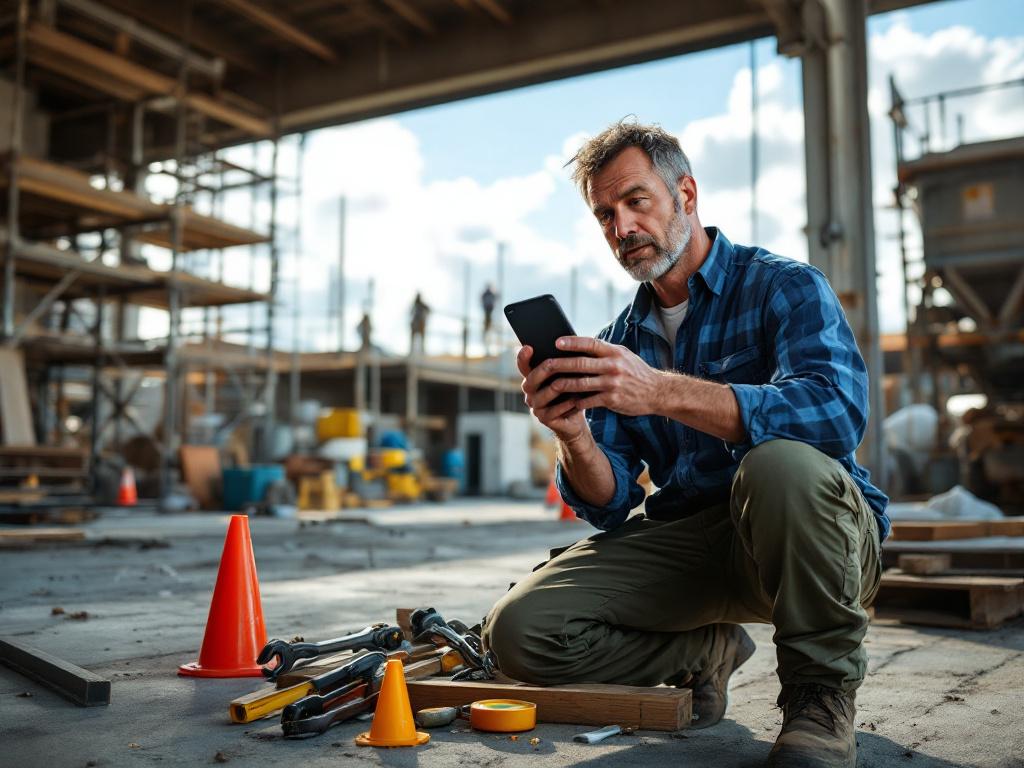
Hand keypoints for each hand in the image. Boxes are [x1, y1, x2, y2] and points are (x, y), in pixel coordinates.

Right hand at [517, 345, 587, 441]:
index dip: (523, 357)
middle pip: (531, 379)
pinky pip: (554, 410)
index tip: (528, 347)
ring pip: (544, 394)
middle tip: (554, 362)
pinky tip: (577, 400)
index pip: (523, 366)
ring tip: (574, 381)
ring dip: (560, 387)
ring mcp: (535, 406)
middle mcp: (529, 392)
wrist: (575, 417)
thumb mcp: (568, 375)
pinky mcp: (544, 419)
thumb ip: (563, 364)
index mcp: (532, 377)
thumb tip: (568, 347)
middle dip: (544, 370)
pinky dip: (566, 404)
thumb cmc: (572, 391)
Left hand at [541, 336, 663, 416]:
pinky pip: (588, 401)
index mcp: (615, 352)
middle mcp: (613, 366)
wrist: (657, 392)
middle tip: (546, 365)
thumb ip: (603, 351)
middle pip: (581, 364)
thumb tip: (578, 345)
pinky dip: (576, 402)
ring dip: (563, 385)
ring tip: (550, 385)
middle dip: (561, 365)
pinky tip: (566, 402)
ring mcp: (612, 384)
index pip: (590, 344)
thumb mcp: (623, 356)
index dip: (573, 343)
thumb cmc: (635, 371)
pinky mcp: (612, 400)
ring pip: (581, 384)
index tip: (557, 342)